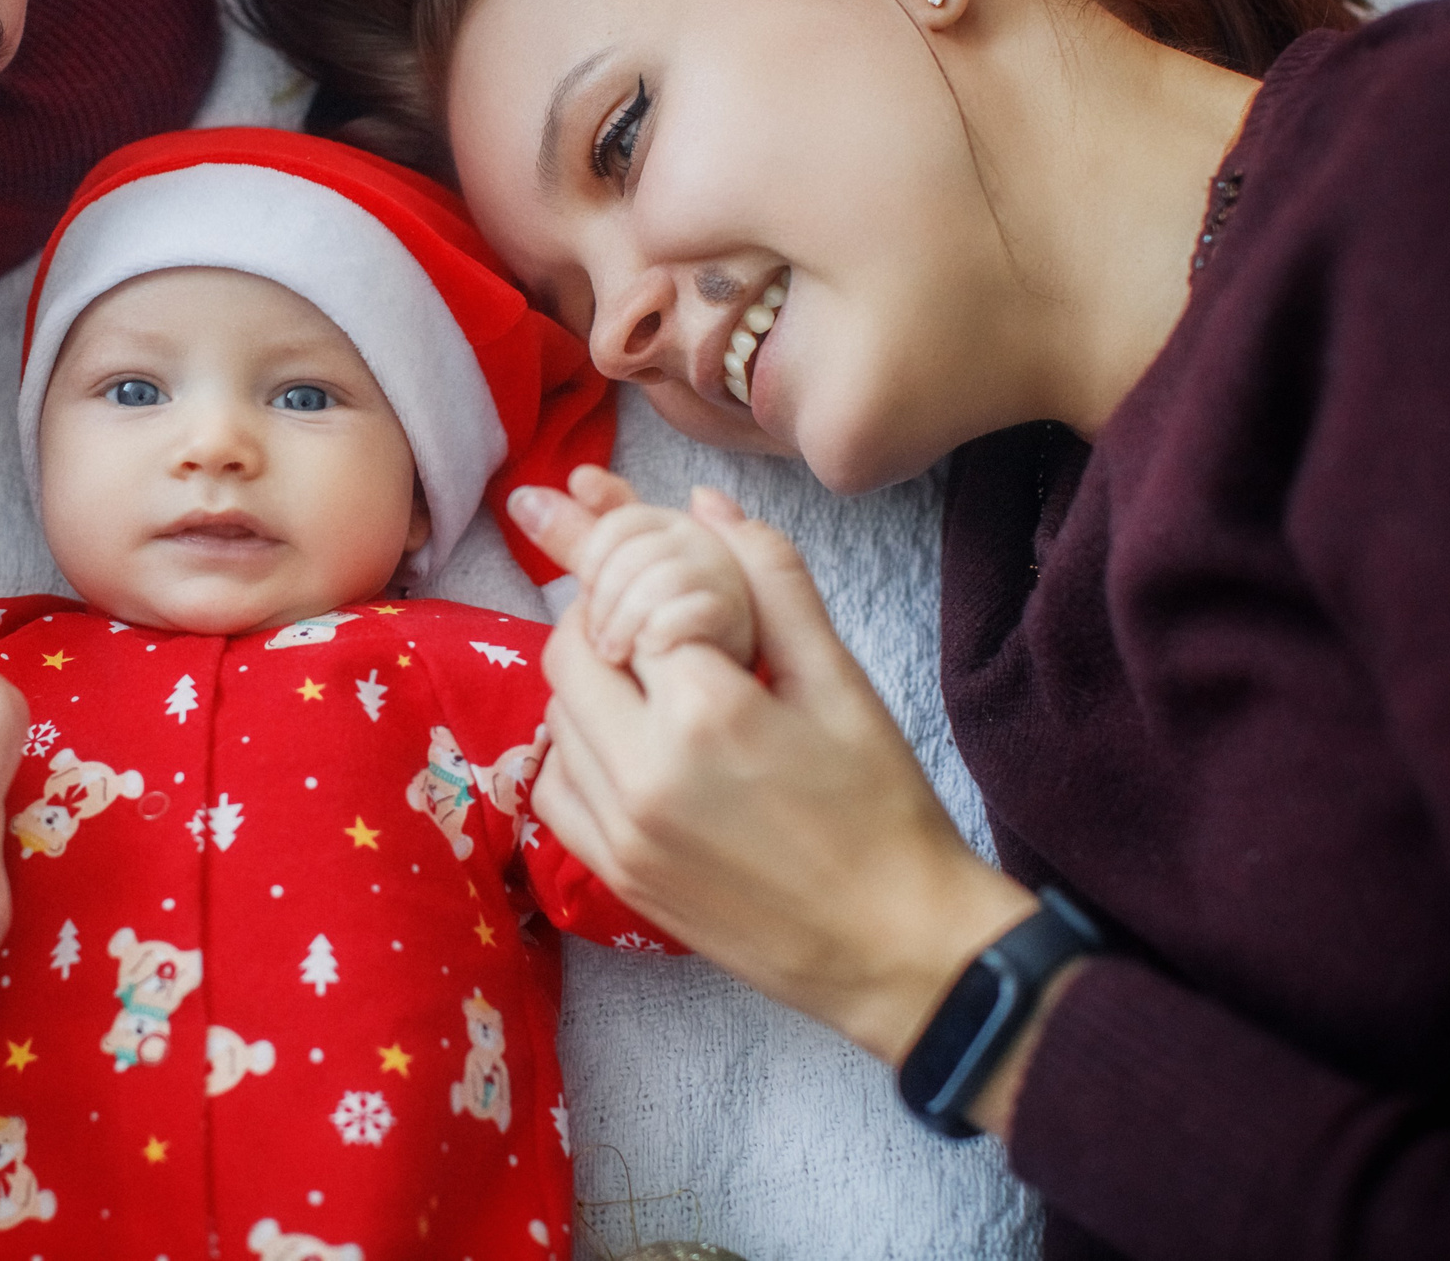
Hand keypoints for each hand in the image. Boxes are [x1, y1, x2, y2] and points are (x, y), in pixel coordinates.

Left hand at [512, 476, 1035, 1071]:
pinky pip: (554, 784)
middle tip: (662, 619)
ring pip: (556, 711)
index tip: (653, 552)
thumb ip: (767, 578)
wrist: (896, 948)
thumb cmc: (883, 810)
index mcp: (705, 712)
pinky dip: (577, 747)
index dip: (642, 564)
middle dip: (608, 615)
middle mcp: (642, 773)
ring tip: (658, 682)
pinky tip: (632, 742)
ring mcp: (619, 832)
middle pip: (572, 645)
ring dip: (592, 679)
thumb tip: (704, 501)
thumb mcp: (839, 679)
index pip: (629, 595)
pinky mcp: (613, 876)